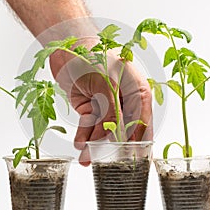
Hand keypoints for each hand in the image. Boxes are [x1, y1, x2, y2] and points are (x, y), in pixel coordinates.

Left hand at [50, 41, 151, 165]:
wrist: (66, 45)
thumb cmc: (92, 55)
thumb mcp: (106, 84)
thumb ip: (111, 111)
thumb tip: (113, 136)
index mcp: (137, 90)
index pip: (142, 121)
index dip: (139, 142)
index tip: (136, 161)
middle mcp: (124, 99)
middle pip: (123, 128)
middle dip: (114, 147)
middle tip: (108, 164)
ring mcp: (107, 103)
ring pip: (103, 129)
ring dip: (94, 143)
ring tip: (85, 158)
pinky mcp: (90, 106)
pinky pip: (89, 123)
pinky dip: (84, 133)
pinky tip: (80, 144)